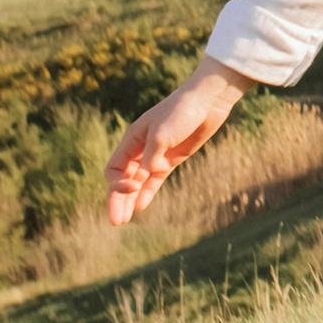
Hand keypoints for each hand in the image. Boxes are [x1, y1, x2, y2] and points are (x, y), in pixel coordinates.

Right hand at [105, 60, 245, 224]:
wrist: (207, 101)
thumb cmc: (181, 112)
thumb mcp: (162, 134)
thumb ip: (152, 156)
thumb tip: (147, 175)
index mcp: (132, 140)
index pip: (115, 169)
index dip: (118, 184)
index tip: (132, 187)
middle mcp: (140, 149)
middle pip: (122, 180)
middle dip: (117, 200)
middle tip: (115, 222)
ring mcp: (156, 155)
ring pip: (137, 182)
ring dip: (129, 200)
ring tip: (123, 221)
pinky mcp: (172, 159)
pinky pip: (154, 180)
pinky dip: (147, 192)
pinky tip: (140, 206)